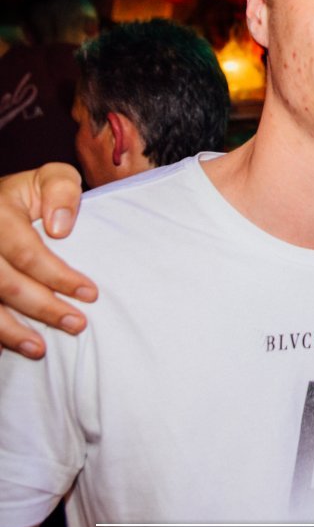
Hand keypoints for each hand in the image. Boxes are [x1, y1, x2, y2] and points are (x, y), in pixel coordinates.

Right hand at [0, 165, 93, 358]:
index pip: (26, 251)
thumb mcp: (53, 177)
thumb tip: (59, 228)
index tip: (90, 293)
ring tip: (40, 348)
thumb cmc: (33, 194)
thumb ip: (62, 191)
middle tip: (76, 324)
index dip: (58, 275)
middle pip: (4, 282)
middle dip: (42, 307)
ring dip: (10, 331)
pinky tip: (5, 349)